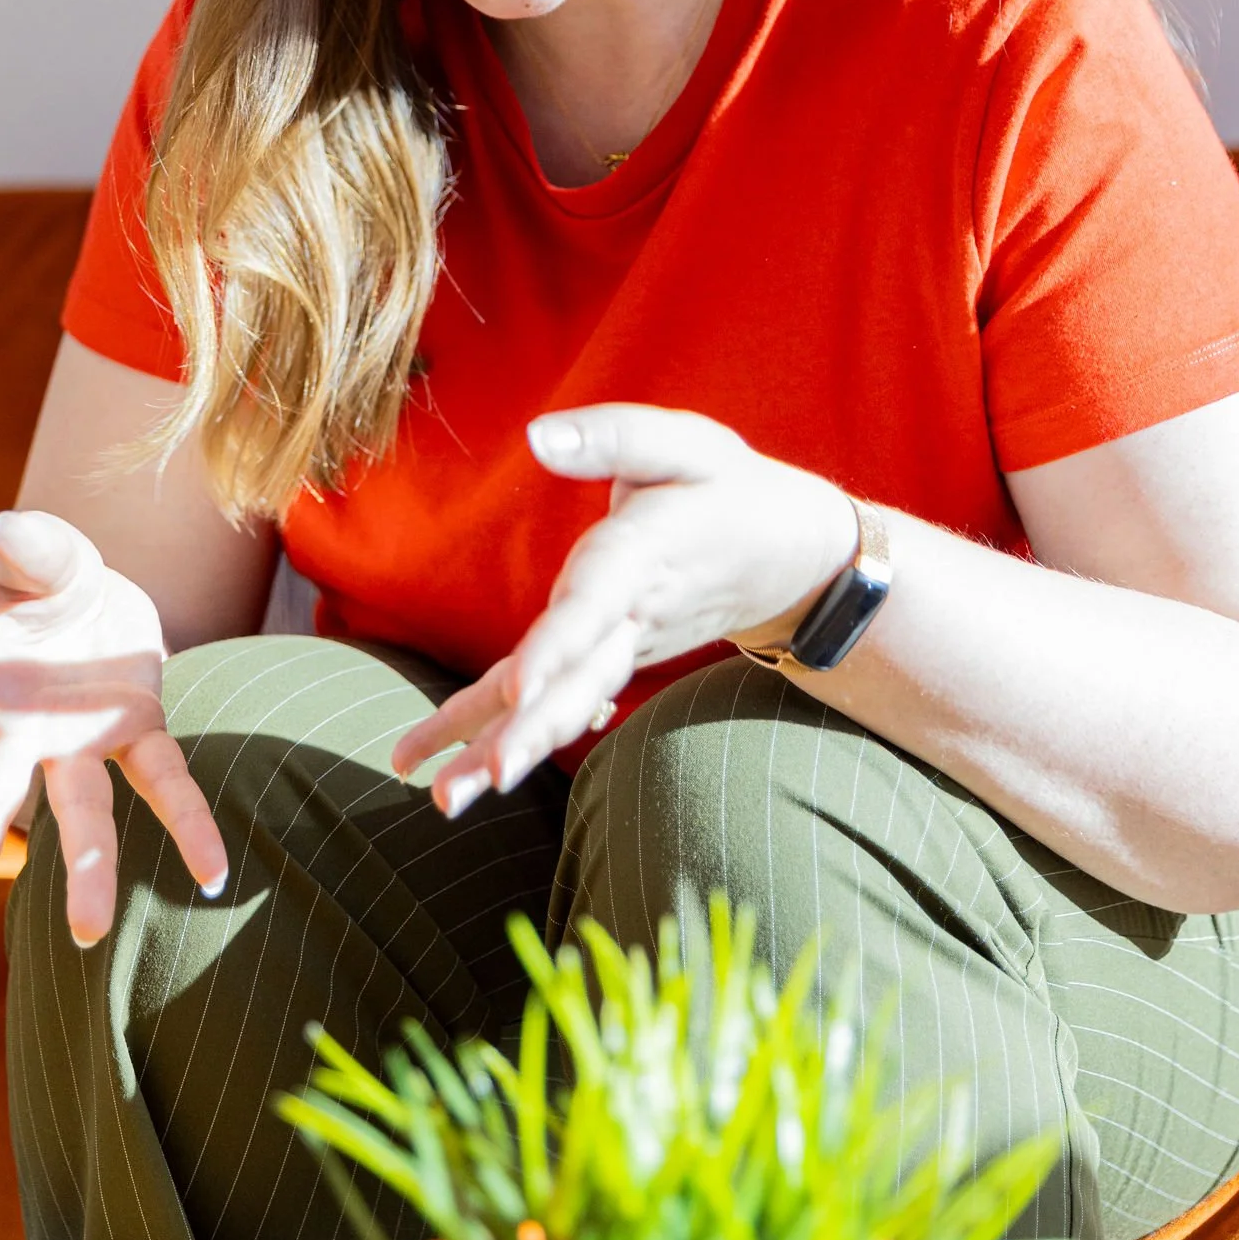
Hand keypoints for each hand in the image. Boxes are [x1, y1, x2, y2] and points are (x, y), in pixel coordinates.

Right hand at [0, 509, 227, 958]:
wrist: (81, 584)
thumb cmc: (32, 573)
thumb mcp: (29, 552)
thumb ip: (30, 548)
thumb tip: (9, 530)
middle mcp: (18, 726)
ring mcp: (76, 738)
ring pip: (78, 812)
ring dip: (82, 872)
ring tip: (90, 936)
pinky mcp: (134, 729)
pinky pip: (163, 781)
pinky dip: (189, 823)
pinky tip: (213, 874)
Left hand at [391, 406, 857, 813]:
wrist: (792, 556)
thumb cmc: (730, 489)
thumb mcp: (687, 443)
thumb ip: (611, 437)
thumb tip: (535, 437)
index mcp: (643, 556)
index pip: (595, 605)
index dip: (557, 648)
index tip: (518, 693)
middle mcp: (631, 616)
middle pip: (577, 682)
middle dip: (528, 733)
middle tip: (482, 782)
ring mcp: (624, 648)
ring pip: (563, 705)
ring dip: (505, 750)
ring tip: (446, 802)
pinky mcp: (612, 660)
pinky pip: (557, 699)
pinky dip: (508, 733)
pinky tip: (459, 770)